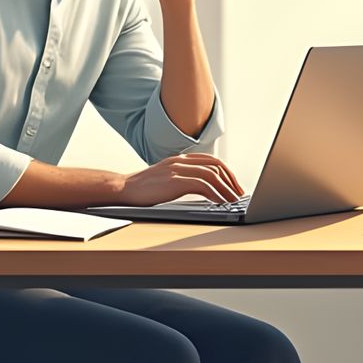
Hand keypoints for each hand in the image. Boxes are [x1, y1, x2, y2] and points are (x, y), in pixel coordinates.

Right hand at [117, 152, 244, 205]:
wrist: (124, 188)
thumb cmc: (144, 187)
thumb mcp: (167, 178)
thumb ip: (183, 178)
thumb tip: (204, 189)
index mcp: (181, 159)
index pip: (211, 161)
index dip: (227, 173)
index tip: (234, 186)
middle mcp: (182, 161)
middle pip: (216, 166)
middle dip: (231, 180)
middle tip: (239, 194)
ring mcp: (178, 169)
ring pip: (212, 175)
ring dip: (226, 189)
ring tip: (233, 200)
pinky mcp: (175, 181)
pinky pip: (202, 185)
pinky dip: (215, 194)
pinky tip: (220, 203)